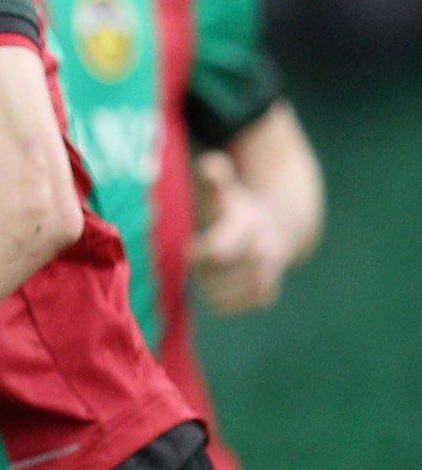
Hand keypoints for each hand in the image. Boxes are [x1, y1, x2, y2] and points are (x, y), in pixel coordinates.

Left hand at [191, 151, 290, 315]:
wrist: (281, 227)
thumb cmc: (238, 209)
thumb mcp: (226, 192)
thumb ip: (215, 179)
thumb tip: (210, 164)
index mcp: (246, 226)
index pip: (218, 250)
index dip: (197, 254)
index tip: (189, 249)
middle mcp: (262, 251)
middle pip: (223, 275)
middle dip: (204, 274)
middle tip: (198, 267)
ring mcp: (269, 272)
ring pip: (236, 294)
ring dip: (214, 291)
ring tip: (206, 281)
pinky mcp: (269, 291)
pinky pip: (246, 305)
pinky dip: (227, 305)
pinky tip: (216, 295)